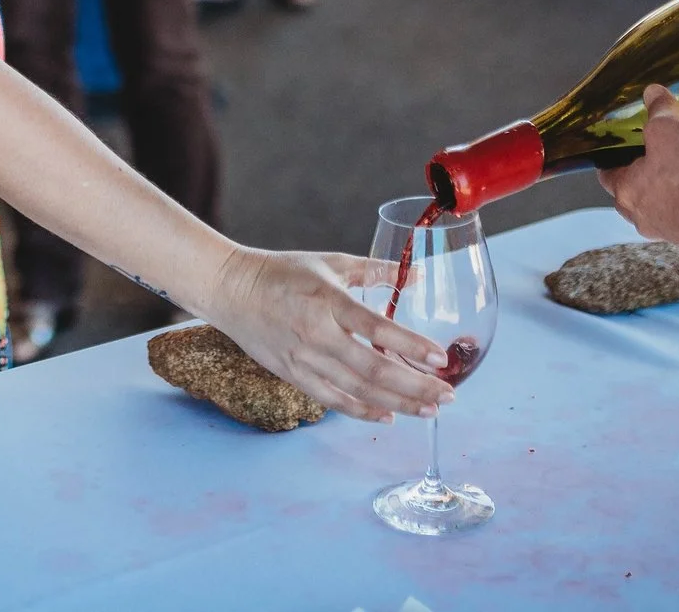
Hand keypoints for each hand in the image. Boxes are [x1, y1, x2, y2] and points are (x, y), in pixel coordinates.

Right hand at [197, 245, 450, 423]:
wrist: (230, 289)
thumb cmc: (282, 272)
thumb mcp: (331, 262)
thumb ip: (375, 270)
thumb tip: (418, 275)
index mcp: (328, 300)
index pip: (377, 328)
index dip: (411, 345)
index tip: (441, 359)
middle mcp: (317, 333)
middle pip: (373, 370)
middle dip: (415, 386)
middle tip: (447, 395)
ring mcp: (303, 358)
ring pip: (357, 390)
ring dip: (398, 403)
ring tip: (430, 410)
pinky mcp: (292, 374)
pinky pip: (332, 400)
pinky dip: (362, 411)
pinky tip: (389, 417)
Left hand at [598, 84, 678, 243]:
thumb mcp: (669, 130)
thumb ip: (659, 111)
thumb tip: (653, 92)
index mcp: (625, 191)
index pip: (607, 175)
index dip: (611, 160)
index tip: (617, 150)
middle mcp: (641, 218)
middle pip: (631, 196)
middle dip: (639, 178)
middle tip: (653, 159)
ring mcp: (669, 232)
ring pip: (658, 209)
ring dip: (666, 193)